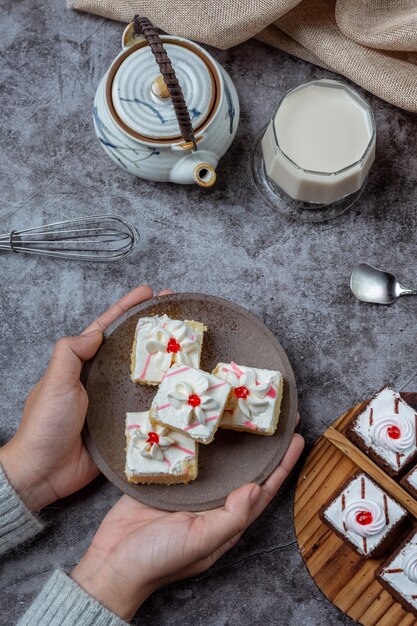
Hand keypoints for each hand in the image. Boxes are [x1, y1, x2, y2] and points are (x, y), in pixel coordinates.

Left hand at [0, 285, 168, 511]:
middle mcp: (100, 379)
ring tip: (189, 348)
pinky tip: (182, 392)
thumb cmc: (45, 424)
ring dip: (163, 362)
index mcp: (82, 364)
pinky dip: (164, 397)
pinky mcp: (124, 425)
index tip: (150, 292)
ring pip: (143, 376)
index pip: (107, 328)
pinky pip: (147, 407)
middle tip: (180, 315)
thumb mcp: (55, 382)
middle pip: (131, 348)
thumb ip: (71, 353)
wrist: (44, 472)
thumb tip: (97, 331)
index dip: (128, 308)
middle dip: (153, 330)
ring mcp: (113, 401)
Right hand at [71, 432, 303, 620]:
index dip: (283, 464)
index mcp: (227, 518)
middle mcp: (213, 500)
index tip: (298, 437)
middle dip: (261, 442)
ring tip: (240, 408)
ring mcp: (190, 488)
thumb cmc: (158, 560)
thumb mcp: (199, 542)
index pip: (263, 487)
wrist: (111, 563)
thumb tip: (257, 490)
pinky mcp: (166, 477)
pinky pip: (185, 452)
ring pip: (218, 457)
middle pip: (245, 467)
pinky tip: (199, 416)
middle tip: (272, 412)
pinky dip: (194, 435)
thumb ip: (229, 518)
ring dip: (230, 435)